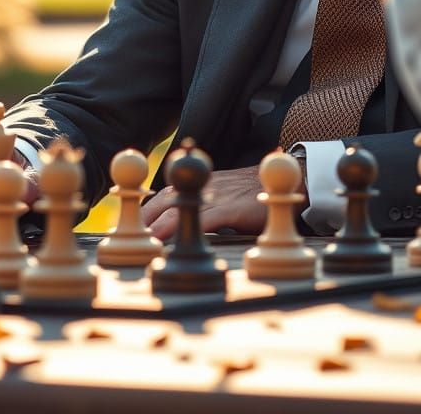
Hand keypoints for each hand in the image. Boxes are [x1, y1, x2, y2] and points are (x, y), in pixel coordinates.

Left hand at [142, 165, 266, 240]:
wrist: (288, 179)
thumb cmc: (252, 192)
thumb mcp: (223, 194)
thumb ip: (203, 205)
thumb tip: (180, 224)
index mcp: (199, 184)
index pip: (163, 195)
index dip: (147, 211)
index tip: (133, 226)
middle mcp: (203, 187)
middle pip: (165, 202)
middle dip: (146, 220)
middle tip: (132, 237)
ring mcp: (217, 197)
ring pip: (181, 210)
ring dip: (160, 226)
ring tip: (146, 241)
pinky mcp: (232, 208)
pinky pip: (207, 218)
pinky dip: (190, 228)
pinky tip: (180, 240)